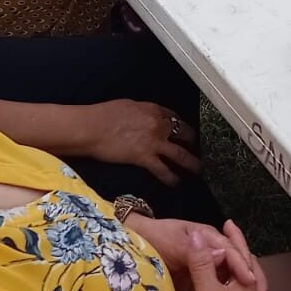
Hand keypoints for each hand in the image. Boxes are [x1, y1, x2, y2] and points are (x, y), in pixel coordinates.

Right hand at [73, 99, 200, 184]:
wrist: (90, 128)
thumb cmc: (102, 115)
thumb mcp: (128, 106)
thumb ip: (142, 113)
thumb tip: (145, 118)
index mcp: (153, 109)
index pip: (175, 117)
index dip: (182, 125)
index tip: (185, 131)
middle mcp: (159, 125)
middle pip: (184, 133)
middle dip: (192, 142)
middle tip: (196, 149)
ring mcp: (154, 142)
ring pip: (181, 155)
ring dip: (192, 163)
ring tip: (199, 170)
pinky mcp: (145, 158)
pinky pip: (164, 171)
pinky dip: (172, 178)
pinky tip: (176, 183)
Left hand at [129, 218, 268, 290]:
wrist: (135, 240)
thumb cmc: (155, 239)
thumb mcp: (175, 243)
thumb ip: (196, 252)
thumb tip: (223, 255)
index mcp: (209, 238)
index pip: (232, 253)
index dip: (242, 267)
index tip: (250, 283)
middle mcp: (212, 251)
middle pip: (239, 266)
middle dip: (254, 283)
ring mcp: (205, 267)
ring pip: (231, 280)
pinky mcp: (196, 282)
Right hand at [186, 229, 259, 290]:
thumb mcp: (207, 290)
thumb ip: (202, 263)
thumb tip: (196, 235)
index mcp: (246, 286)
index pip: (243, 254)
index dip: (235, 237)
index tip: (227, 223)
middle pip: (244, 269)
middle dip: (236, 253)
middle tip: (227, 238)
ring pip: (238, 285)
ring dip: (230, 271)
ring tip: (221, 263)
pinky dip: (224, 288)